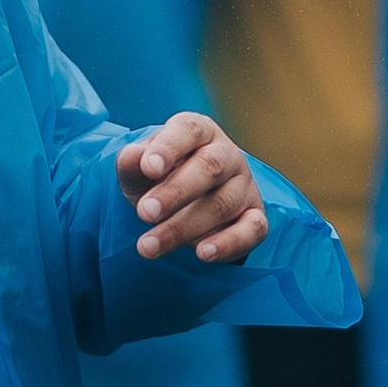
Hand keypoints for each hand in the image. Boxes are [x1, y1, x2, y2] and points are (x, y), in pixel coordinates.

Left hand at [117, 111, 269, 264]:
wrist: (180, 208)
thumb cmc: (157, 181)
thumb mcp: (138, 171)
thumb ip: (132, 164)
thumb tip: (132, 157)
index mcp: (199, 132)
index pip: (188, 131)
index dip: (168, 148)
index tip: (147, 168)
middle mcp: (227, 155)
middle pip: (210, 167)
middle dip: (175, 192)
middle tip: (144, 213)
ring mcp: (244, 186)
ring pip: (223, 204)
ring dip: (184, 228)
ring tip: (149, 246)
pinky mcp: (255, 217)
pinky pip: (252, 229)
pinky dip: (228, 243)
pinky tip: (202, 255)